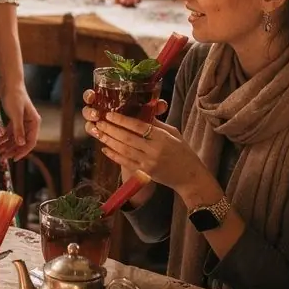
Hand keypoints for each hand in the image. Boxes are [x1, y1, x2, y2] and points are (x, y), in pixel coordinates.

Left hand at [0, 84, 39, 160]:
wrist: (9, 83)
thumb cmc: (15, 96)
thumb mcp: (16, 114)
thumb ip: (18, 129)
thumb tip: (21, 144)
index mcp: (34, 123)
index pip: (30, 141)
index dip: (23, 151)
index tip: (14, 159)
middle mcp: (29, 123)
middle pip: (22, 141)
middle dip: (12, 150)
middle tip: (3, 157)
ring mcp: (22, 121)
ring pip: (15, 137)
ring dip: (7, 145)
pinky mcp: (14, 118)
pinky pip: (10, 131)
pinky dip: (4, 137)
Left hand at [86, 103, 200, 194]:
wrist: (189, 176)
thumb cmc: (183, 152)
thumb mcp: (173, 133)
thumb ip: (156, 124)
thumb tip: (141, 111)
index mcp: (163, 137)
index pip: (139, 126)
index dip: (122, 120)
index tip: (110, 114)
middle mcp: (154, 150)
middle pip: (128, 138)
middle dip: (111, 129)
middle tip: (99, 121)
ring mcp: (149, 162)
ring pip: (124, 150)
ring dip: (110, 141)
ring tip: (99, 133)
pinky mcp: (145, 173)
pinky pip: (126, 163)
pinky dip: (114, 156)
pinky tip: (105, 149)